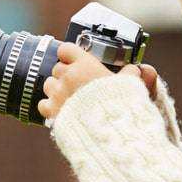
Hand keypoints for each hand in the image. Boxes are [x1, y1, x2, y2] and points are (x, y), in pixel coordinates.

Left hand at [37, 43, 159, 119]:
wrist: (107, 132)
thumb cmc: (120, 106)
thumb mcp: (131, 86)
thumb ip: (132, 74)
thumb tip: (137, 69)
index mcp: (84, 65)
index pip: (66, 49)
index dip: (70, 54)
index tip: (76, 60)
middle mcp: (67, 76)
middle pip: (58, 68)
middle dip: (66, 73)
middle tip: (79, 82)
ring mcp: (57, 94)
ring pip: (48, 84)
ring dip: (57, 88)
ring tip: (69, 96)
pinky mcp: (51, 112)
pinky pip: (44, 104)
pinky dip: (50, 106)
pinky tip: (61, 109)